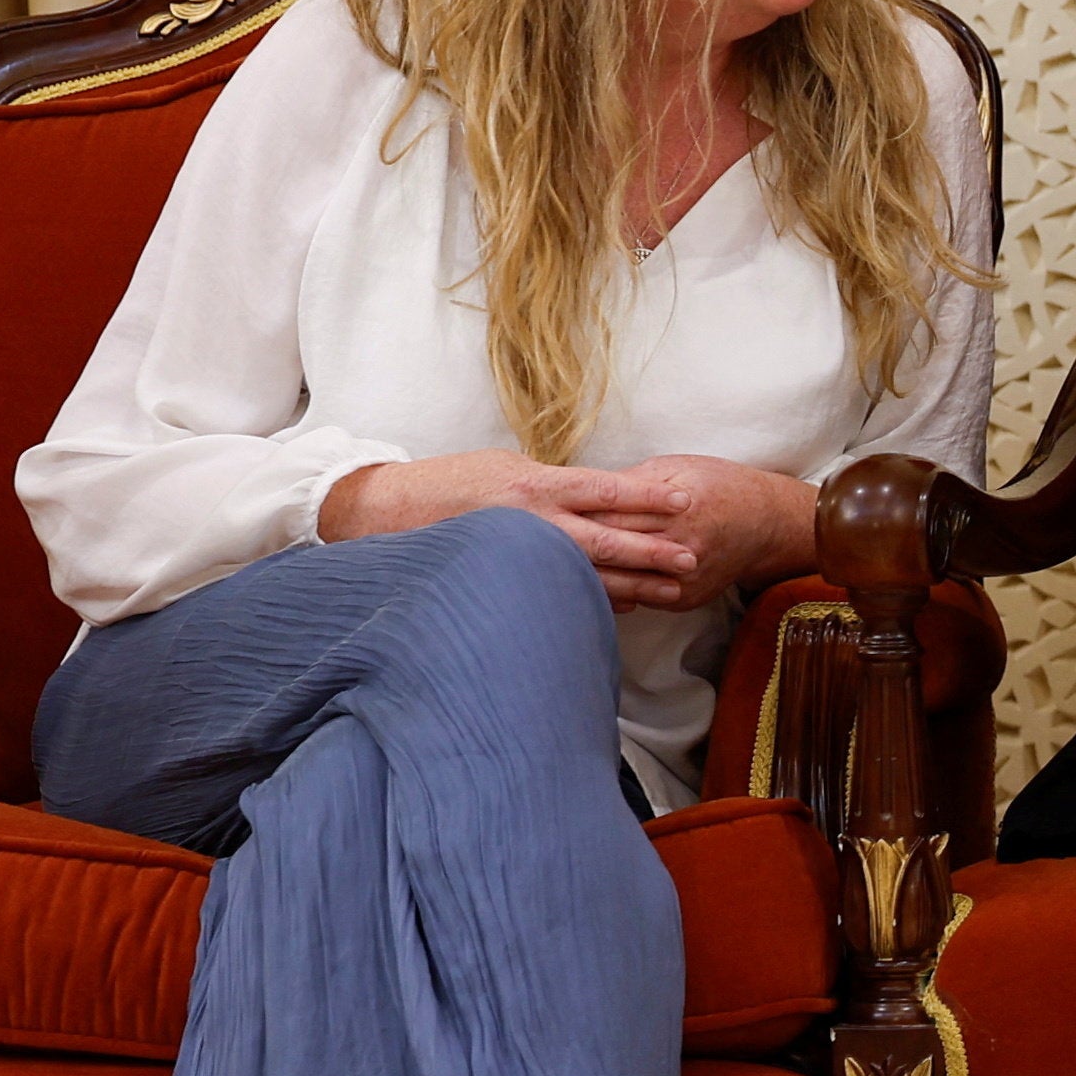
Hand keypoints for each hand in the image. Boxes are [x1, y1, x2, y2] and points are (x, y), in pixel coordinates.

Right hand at [319, 451, 698, 604]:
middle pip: (606, 539)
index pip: (604, 490)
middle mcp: (531, 520)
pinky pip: (557, 593)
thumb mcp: (502, 467)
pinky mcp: (504, 581)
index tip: (686, 501)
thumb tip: (591, 493)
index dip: (648, 497)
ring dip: (632, 585)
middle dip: (652, 552)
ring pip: (587, 575)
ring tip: (671, 593)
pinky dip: (592, 600)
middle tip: (693, 559)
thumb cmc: (447, 484)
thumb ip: (549, 483)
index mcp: (535, 484)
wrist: (382, 514)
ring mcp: (517, 555)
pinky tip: (624, 608)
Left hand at [556, 456, 824, 613]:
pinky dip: (606, 595)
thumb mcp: (676, 467)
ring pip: (620, 582)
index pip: (612, 510)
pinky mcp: (683, 600)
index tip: (531, 510)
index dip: (571, 511)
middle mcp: (682, 545)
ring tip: (535, 574)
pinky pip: (637, 600)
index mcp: (677, 506)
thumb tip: (582, 491)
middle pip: (611, 550)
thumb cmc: (719, 486)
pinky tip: (572, 592)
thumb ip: (629, 482)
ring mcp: (683, 579)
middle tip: (517, 546)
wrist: (767, 524)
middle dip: (565, 548)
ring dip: (579, 578)